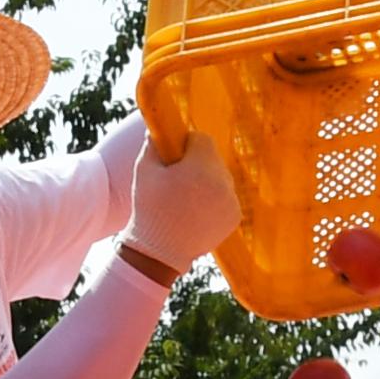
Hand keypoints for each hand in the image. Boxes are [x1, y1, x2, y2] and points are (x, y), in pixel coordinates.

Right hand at [127, 130, 242, 269]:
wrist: (160, 251)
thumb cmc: (149, 207)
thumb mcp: (144, 170)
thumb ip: (153, 143)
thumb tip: (158, 126)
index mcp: (201, 167)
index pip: (203, 140)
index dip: (188, 145)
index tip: (176, 158)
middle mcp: (222, 182)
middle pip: (214, 159)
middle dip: (199, 163)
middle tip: (180, 180)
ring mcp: (231, 201)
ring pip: (222, 178)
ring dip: (209, 181)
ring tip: (188, 198)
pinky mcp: (235, 217)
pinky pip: (227, 197)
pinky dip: (216, 200)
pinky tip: (197, 211)